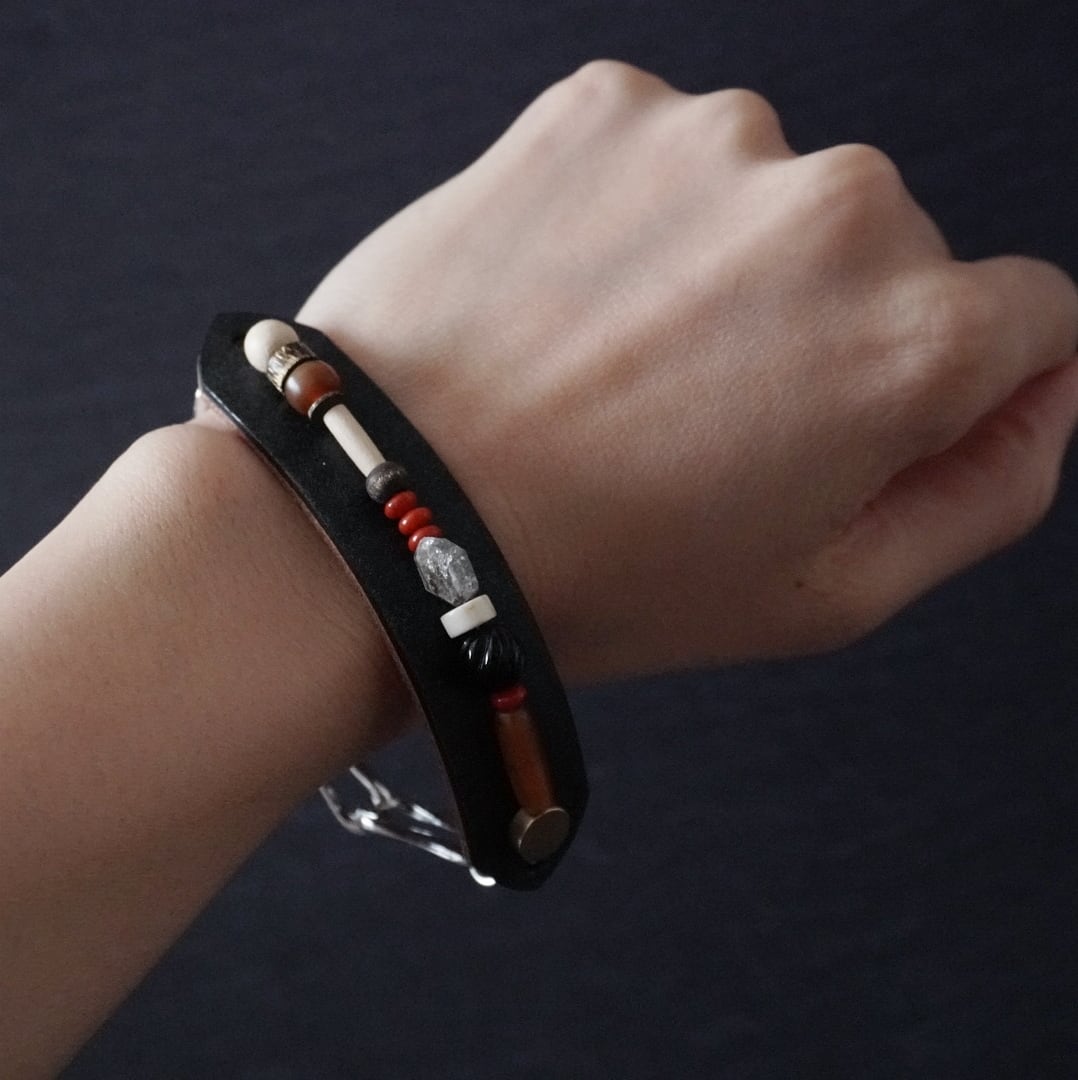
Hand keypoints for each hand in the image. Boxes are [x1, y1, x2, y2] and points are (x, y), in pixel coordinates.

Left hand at [298, 60, 1077, 681]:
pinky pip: (669, 160)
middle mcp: (835, 208)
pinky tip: (574, 305)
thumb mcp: (827, 593)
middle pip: (896, 257)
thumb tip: (1042, 398)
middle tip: (702, 422)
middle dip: (827, 333)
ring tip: (621, 368)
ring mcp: (712, 140)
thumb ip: (984, 491)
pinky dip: (639, 222)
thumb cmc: (598, 571)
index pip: (1032, 321)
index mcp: (911, 339)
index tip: (864, 420)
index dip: (957, 384)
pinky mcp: (602, 107)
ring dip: (726, 273)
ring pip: (775, 202)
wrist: (393, 508)